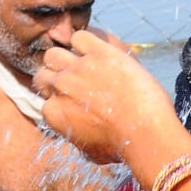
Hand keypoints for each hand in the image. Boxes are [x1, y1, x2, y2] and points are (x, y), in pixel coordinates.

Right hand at [33, 29, 177, 163]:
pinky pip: (81, 36)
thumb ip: (79, 141)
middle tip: (78, 81)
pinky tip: (101, 51)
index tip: (75, 101)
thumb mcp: (92, 153)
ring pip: (55, 53)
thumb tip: (81, 138)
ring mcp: (77, 68)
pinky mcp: (99, 53)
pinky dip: (88, 41)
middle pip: (44, 73)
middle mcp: (59, 88)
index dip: (60, 98)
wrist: (145, 132)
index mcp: (53, 113)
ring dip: (67, 58)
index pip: (45, 99)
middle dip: (58, 76)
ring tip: (86, 64)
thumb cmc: (123, 148)